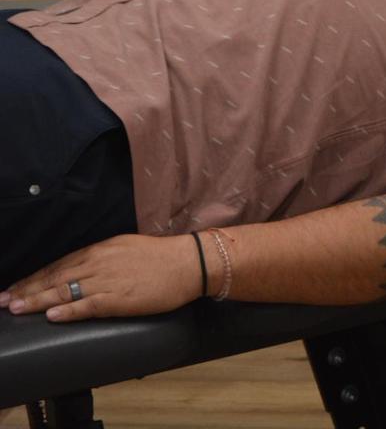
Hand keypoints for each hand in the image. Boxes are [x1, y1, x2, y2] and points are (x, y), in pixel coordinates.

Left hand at [1, 234, 203, 321]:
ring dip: (37, 300)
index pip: (58, 265)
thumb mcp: (125, 248)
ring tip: (16, 307)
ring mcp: (108, 280)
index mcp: (100, 250)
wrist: (189, 262)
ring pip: (64, 291)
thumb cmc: (160, 256)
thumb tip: (79, 270)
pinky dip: (68, 310)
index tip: (14, 287)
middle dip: (26, 290)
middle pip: (54, 278)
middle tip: (3, 300)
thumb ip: (101, 258)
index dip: (33, 278)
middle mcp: (99, 263)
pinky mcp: (120, 298)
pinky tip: (52, 315)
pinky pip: (88, 304)